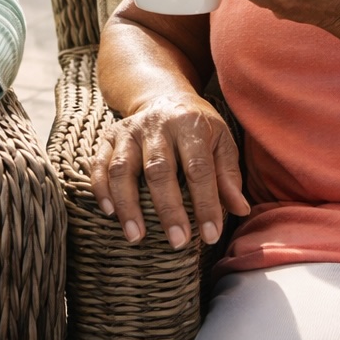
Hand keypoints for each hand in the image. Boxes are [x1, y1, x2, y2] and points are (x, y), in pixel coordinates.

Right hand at [87, 93, 248, 249]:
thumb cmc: (197, 128)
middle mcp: (157, 125)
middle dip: (168, 209)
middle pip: (159, 170)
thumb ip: (228, 175)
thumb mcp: (221, 142)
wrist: (164, 97)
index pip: (198, 169)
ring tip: (136, 236)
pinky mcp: (109, 136)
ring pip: (123, 168)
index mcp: (190, 126)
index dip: (205, 204)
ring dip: (128, 205)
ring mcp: (129, 130)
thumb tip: (240, 209)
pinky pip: (100, 164)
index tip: (210, 235)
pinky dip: (101, 189)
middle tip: (177, 242)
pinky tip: (109, 213)